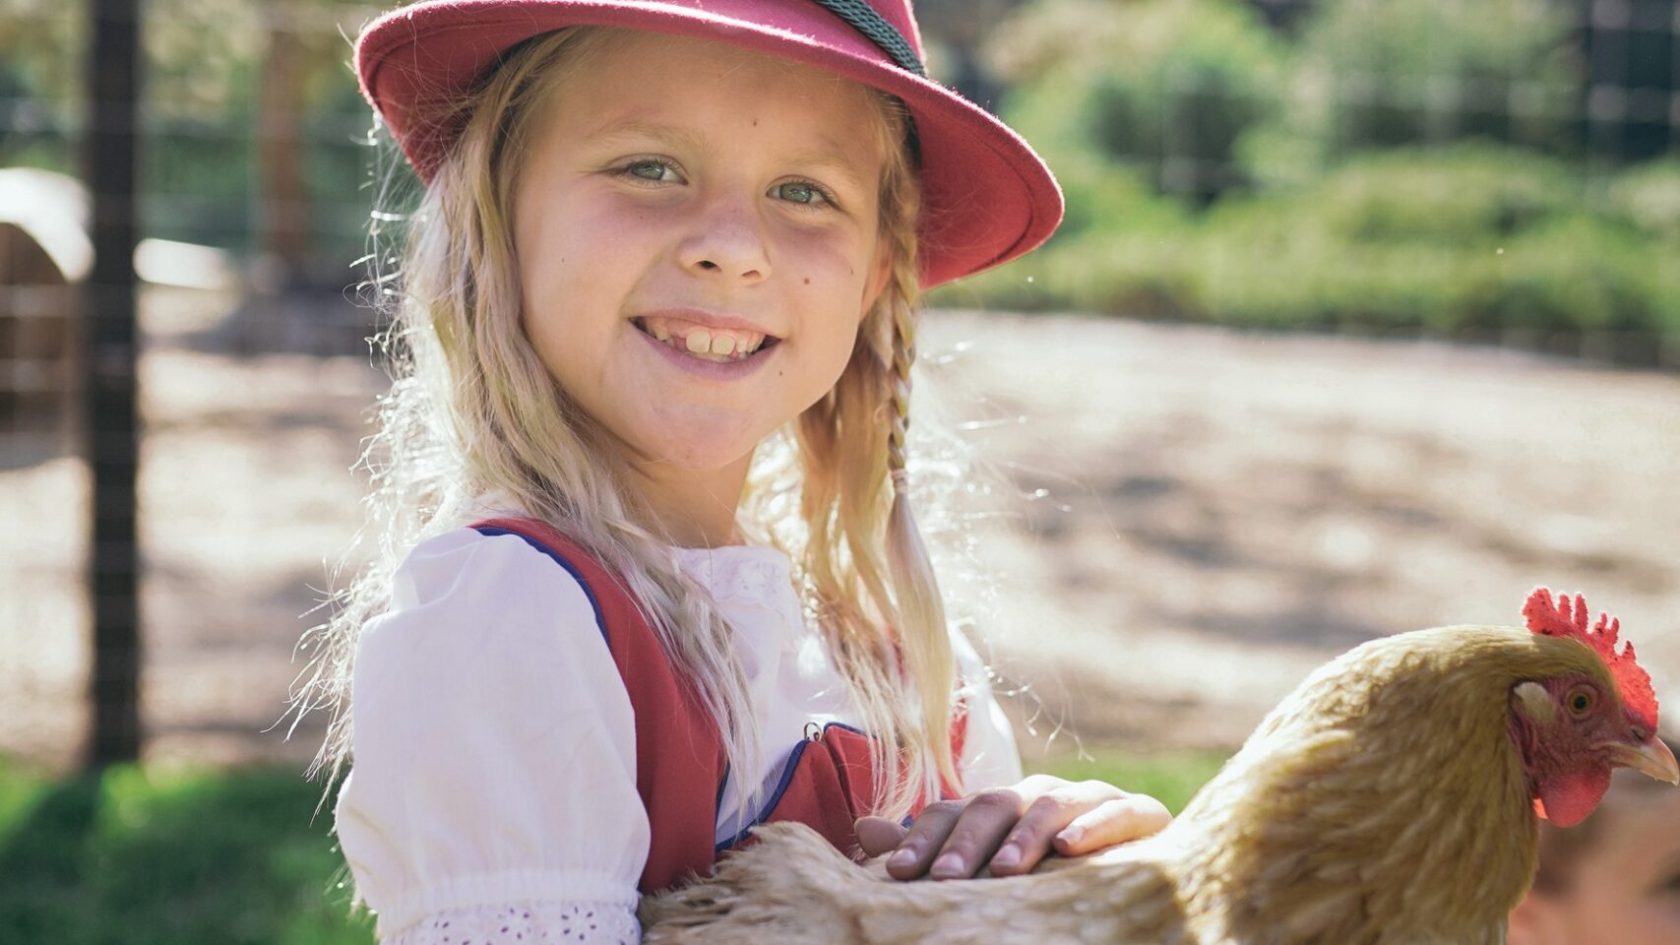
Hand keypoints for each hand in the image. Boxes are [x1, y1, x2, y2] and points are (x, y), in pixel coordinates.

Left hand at [854, 774, 1170, 880]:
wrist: (1134, 868)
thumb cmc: (1053, 872)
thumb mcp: (990, 865)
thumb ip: (932, 848)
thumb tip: (864, 828)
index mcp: (1000, 808)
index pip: (953, 813)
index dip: (923, 839)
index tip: (898, 874)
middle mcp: (1038, 795)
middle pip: (995, 805)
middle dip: (967, 842)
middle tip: (944, 878)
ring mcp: (1089, 799)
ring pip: (1050, 804)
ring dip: (1025, 837)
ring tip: (1004, 871)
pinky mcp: (1139, 814)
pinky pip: (1119, 812)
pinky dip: (1094, 826)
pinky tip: (1072, 847)